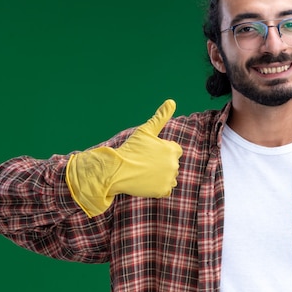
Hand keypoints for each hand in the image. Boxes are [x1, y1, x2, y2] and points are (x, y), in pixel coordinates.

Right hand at [66, 99, 182, 217]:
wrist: (117, 170)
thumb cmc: (130, 149)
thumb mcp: (145, 130)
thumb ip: (161, 117)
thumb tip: (172, 101)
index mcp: (172, 150)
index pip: (175, 150)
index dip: (162, 151)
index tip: (150, 153)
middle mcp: (174, 164)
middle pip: (172, 164)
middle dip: (161, 163)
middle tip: (144, 163)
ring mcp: (169, 179)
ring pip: (170, 177)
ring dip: (161, 176)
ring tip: (145, 172)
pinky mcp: (163, 190)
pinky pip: (165, 189)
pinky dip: (158, 187)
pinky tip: (147, 182)